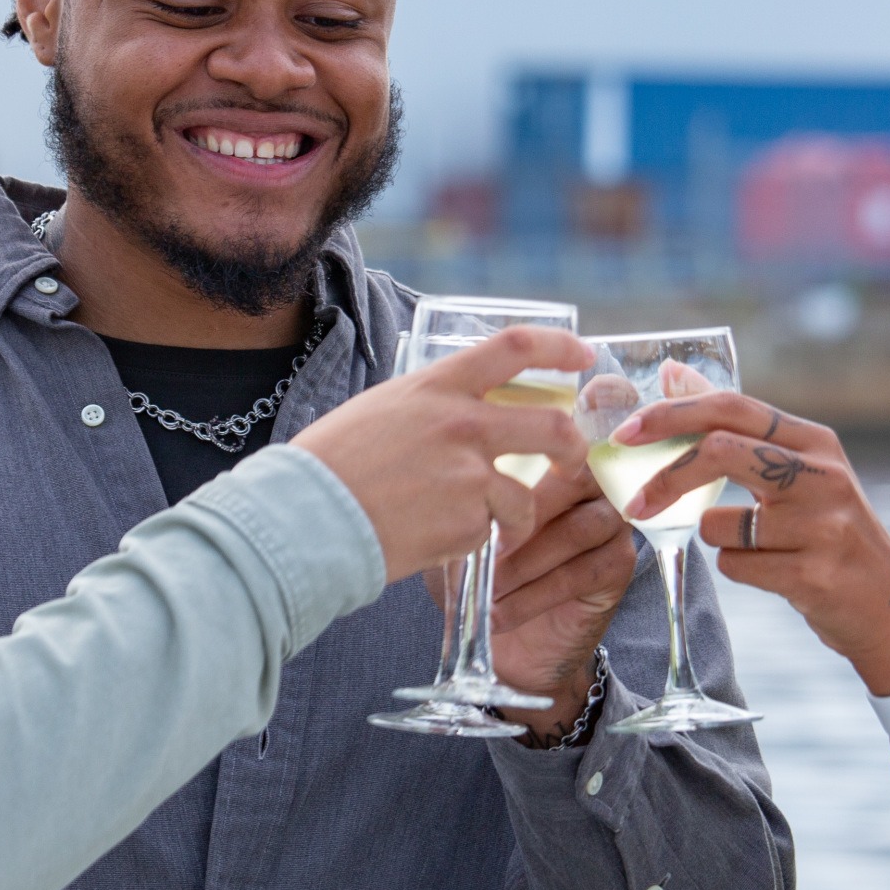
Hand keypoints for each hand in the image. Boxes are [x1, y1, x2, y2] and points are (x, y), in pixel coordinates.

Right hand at [295, 327, 590, 584]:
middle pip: (552, 425)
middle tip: (571, 461)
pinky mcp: (467, 523)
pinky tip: (433, 540)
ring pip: (525, 497)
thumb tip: (454, 416)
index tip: (582, 357)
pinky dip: (469, 541)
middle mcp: (462, 424)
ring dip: (518, 518)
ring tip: (496, 530)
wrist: (307, 516)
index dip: (559, 349)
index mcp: (437, 386)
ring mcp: (469, 475)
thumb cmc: (328, 464)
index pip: (515, 348)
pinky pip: (486, 533)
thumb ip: (427, 408)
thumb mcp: (378, 410)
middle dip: (573, 448)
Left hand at [485, 454, 633, 734]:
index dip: (525, 458)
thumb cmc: (481, 583)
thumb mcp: (459, 541)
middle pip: (572, 478)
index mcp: (551, 468)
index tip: (483, 490)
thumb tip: (455, 491)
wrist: (509, 650)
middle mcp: (589, 489)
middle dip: (523, 514)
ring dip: (526, 562)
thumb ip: (461, 509)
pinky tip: (503, 613)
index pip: (551, 441)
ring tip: (489, 589)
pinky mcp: (618, 566)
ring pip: (577, 528)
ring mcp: (610, 526)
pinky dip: (536, 594)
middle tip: (485, 548)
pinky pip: (582, 571)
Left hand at [617, 392, 889, 695]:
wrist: (889, 609)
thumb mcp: (796, 472)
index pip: (731, 407)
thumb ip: (737, 429)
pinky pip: (736, 567)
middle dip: (668, 475)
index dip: (671, 414)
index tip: (626, 432)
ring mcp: (823, 525)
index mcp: (815, 441)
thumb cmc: (828, 532)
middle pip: (720, 451)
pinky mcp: (815, 574)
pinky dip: (739, 571)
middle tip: (634, 501)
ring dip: (718, 540)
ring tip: (761, 550)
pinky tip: (777, 574)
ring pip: (719, 524)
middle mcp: (824, 475)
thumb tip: (671, 373)